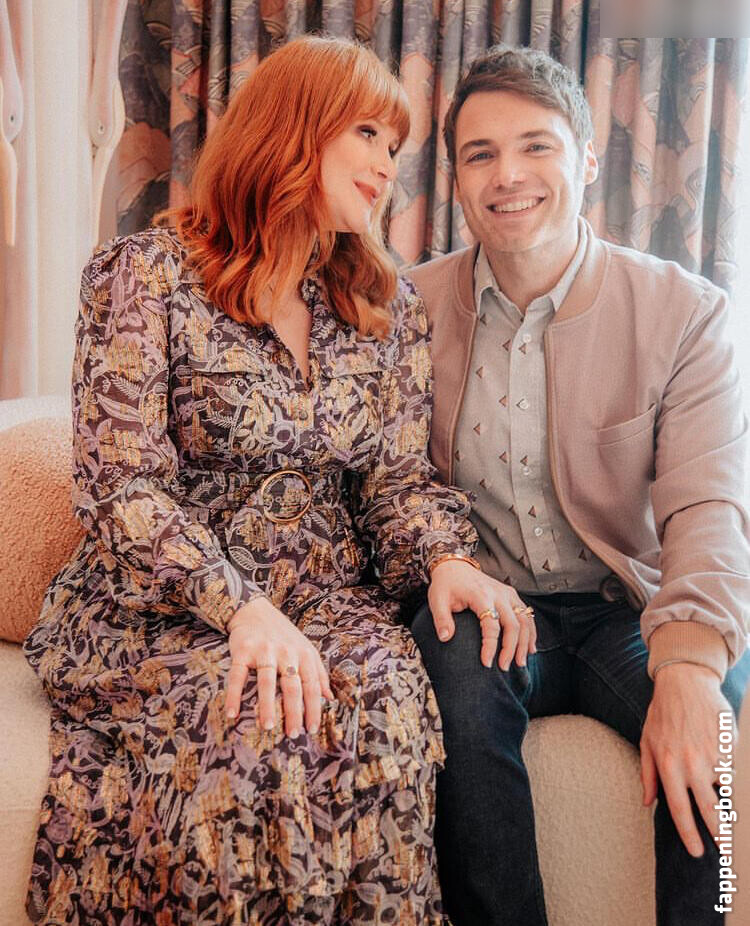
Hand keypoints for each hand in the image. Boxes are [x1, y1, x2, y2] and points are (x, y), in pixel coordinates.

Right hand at [225, 597, 333, 736]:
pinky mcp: (243, 650)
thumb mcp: (305, 649)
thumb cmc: (283, 634)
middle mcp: (286, 652)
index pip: (311, 684)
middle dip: (294, 711)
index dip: (313, 707)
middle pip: (292, 686)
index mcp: (303, 654)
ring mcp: (264, 651)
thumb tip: (329, 698)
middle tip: (293, 734)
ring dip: (267, 706)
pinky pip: (237, 676)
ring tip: (268, 727)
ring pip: (267, 681)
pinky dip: (234, 695)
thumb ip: (318, 673)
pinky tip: (232, 714)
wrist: (254, 610)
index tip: (312, 728)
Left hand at [427, 561, 535, 668]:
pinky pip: (527, 614)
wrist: (454, 565)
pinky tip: (530, 648)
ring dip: (525, 643)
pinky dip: (531, 632)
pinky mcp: (511, 594)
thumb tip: (445, 638)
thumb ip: (442, 619)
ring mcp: (507, 593)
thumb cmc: (445, 585)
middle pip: (513, 624)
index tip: (486, 664)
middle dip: (511, 649)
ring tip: (521, 663)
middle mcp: (498, 593)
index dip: (490, 646)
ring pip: (524, 620)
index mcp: (481, 595)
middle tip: (505, 667)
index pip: (491, 625)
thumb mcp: (437, 600)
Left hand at [640, 662, 733, 856]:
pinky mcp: (728, 745)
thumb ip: (647, 774)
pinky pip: (734, 768)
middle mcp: (691, 764)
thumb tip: (648, 803)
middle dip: (720, 834)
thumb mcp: (646, 741)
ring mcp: (712, 755)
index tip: (698, 853)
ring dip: (728, 799)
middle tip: (727, 852)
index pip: (679, 809)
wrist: (684, 681)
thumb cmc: (662, 713)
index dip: (690, 834)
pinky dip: (732, 771)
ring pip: (727, 789)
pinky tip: (723, 762)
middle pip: (709, 809)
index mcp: (668, 766)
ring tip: (727, 803)